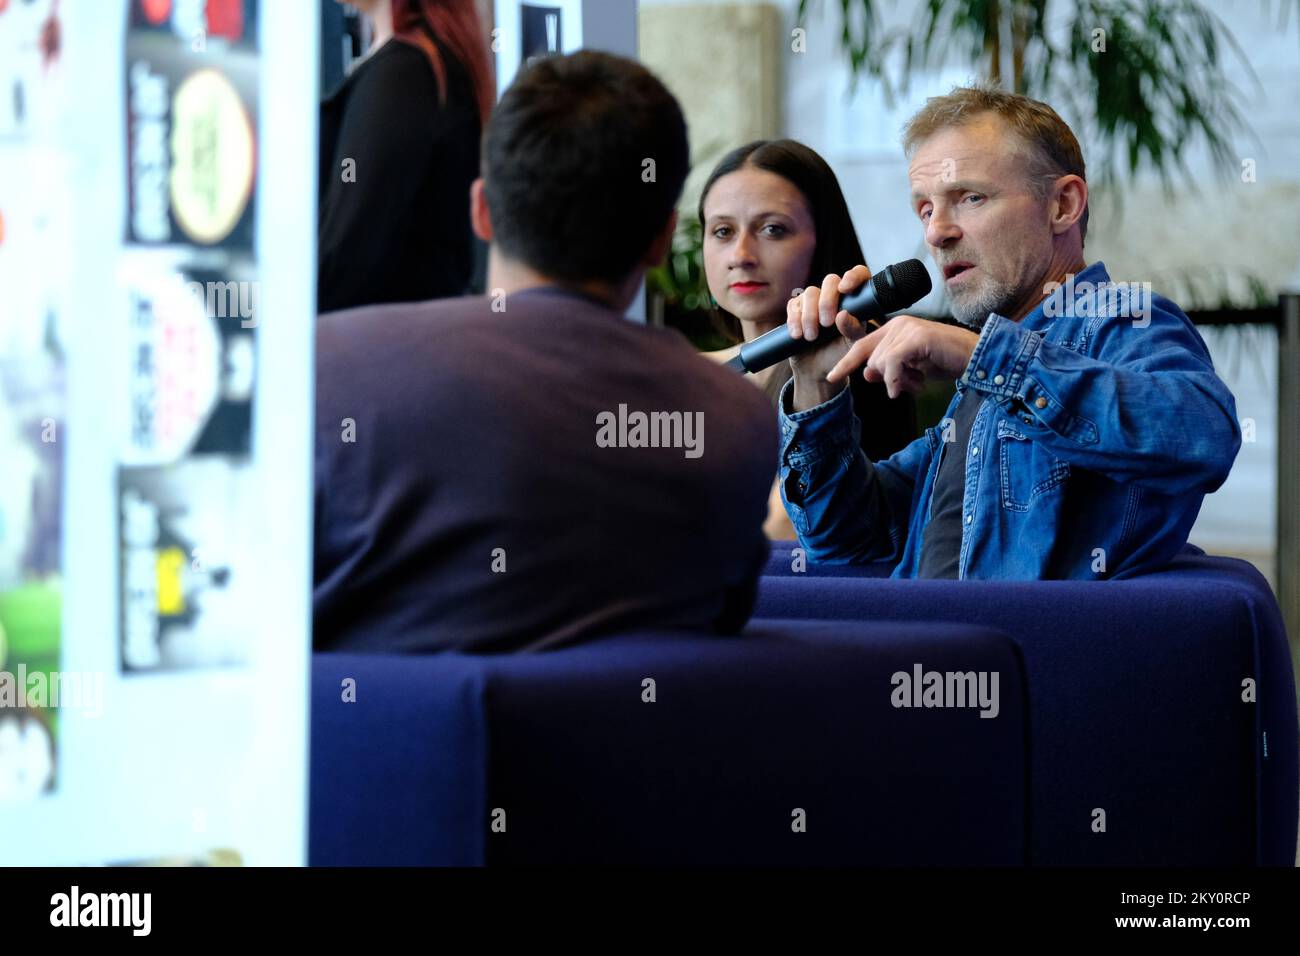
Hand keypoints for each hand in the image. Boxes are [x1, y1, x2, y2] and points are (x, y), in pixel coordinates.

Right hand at [785, 265, 876, 410]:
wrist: (817, 370)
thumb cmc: (839, 354)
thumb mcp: (852, 346)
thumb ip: (853, 330)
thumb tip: (843, 315)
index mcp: (855, 300)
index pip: (858, 275)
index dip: (852, 277)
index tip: (845, 289)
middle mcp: (835, 295)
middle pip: (830, 281)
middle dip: (826, 302)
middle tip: (826, 324)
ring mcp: (815, 300)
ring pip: (810, 293)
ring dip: (809, 315)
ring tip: (811, 337)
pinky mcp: (797, 308)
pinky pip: (793, 305)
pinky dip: (794, 320)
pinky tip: (797, 335)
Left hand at [827, 315, 980, 398]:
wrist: (974, 357)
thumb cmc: (944, 362)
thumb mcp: (912, 370)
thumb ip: (889, 371)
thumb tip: (867, 374)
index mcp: (894, 329)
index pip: (861, 346)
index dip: (846, 363)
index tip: (831, 377)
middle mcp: (898, 324)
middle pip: (871, 361)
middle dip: (890, 379)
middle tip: (914, 382)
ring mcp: (907, 328)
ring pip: (880, 363)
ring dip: (899, 381)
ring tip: (920, 380)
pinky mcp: (916, 337)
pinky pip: (892, 363)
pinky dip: (899, 379)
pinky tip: (915, 386)